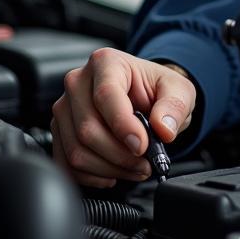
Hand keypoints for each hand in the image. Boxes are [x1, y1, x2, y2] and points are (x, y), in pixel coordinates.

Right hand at [51, 48, 195, 187]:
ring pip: (76, 151)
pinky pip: (67, 164)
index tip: (142, 145)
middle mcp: (78, 82)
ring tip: (135, 167)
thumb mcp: (179, 90)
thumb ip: (174, 106)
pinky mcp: (60, 133)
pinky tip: (115, 172)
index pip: (106, 95)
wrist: (145, 96)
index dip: (123, 126)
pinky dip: (93, 176)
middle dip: (119, 154)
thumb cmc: (157, 89)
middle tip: (145, 162)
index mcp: (106, 62)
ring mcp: (65, 109)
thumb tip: (163, 128)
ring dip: (109, 168)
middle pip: (87, 128)